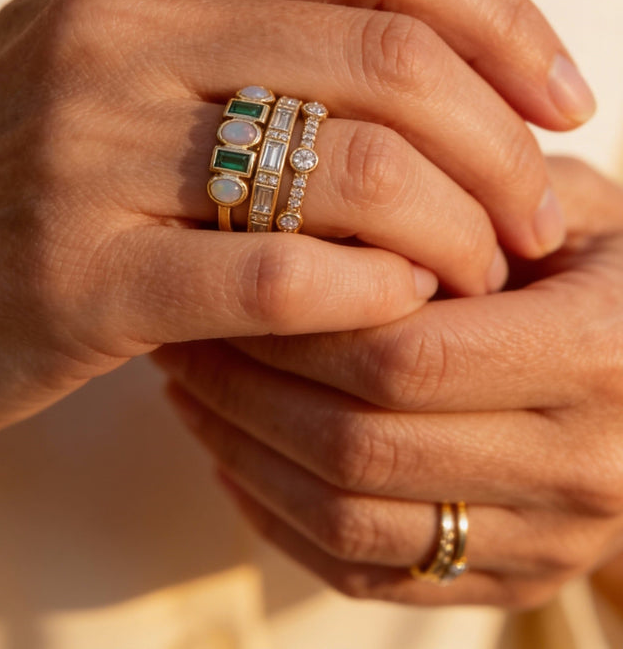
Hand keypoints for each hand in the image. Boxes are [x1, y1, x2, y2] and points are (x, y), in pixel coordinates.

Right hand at [0, 0, 589, 451]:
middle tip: (537, 214)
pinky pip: (287, 278)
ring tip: (475, 275)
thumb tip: (448, 62)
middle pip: (394, 56)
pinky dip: (374, 298)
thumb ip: (259, 30)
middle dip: (503, 146)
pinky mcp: (80, 276)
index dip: (504, 18)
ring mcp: (91, 148)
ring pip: (359, 168)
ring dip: (456, 234)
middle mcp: (120, 26)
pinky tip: (392, 313)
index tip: (564, 97)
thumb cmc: (22, 171)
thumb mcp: (122, 56)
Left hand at [154, 158, 622, 608]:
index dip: (299, 323)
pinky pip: (364, 569)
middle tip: (184, 331)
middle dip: (249, 388)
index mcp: (600, 355)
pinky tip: (232, 452)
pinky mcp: (508, 582)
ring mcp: (546, 543)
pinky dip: (278, 516)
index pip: (403, 354)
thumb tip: (328, 183)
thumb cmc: (608, 270)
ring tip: (191, 387)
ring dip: (246, 453)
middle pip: (361, 443)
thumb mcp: (574, 209)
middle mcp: (584, 467)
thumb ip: (476, 190)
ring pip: (347, 517)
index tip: (227, 278)